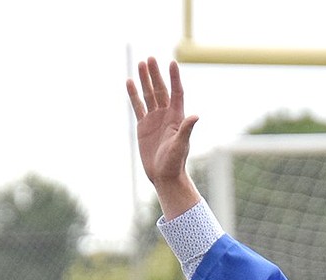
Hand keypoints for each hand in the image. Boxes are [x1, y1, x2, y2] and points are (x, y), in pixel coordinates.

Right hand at [126, 57, 201, 218]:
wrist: (164, 176)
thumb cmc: (175, 162)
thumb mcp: (181, 145)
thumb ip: (186, 129)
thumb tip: (195, 116)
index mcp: (177, 117)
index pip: (176, 92)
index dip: (174, 78)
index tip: (172, 63)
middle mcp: (166, 115)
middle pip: (160, 89)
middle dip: (156, 74)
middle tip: (150, 58)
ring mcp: (154, 119)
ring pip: (149, 95)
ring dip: (145, 80)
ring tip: (141, 63)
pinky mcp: (143, 126)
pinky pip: (138, 106)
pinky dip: (134, 95)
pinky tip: (130, 82)